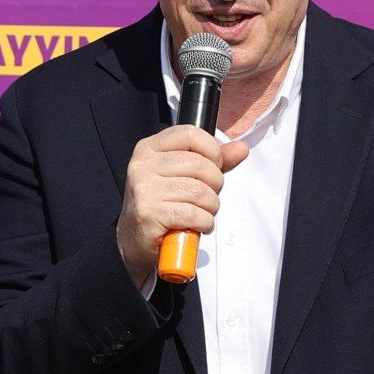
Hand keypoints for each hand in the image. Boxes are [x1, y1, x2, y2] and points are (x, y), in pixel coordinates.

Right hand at [116, 125, 248, 289]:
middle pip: (199, 165)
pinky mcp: (149, 214)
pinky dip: (204, 222)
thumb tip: (240, 149)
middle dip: (215, 185)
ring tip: (202, 213)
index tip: (214, 166)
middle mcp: (143, 165)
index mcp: (149, 148)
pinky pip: (193, 214)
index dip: (212, 150)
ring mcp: (144, 189)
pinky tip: (197, 225)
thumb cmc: (160, 206)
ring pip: (200, 191)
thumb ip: (212, 161)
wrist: (133, 240)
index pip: (190, 133)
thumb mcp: (182, 176)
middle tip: (208, 198)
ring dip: (210, 207)